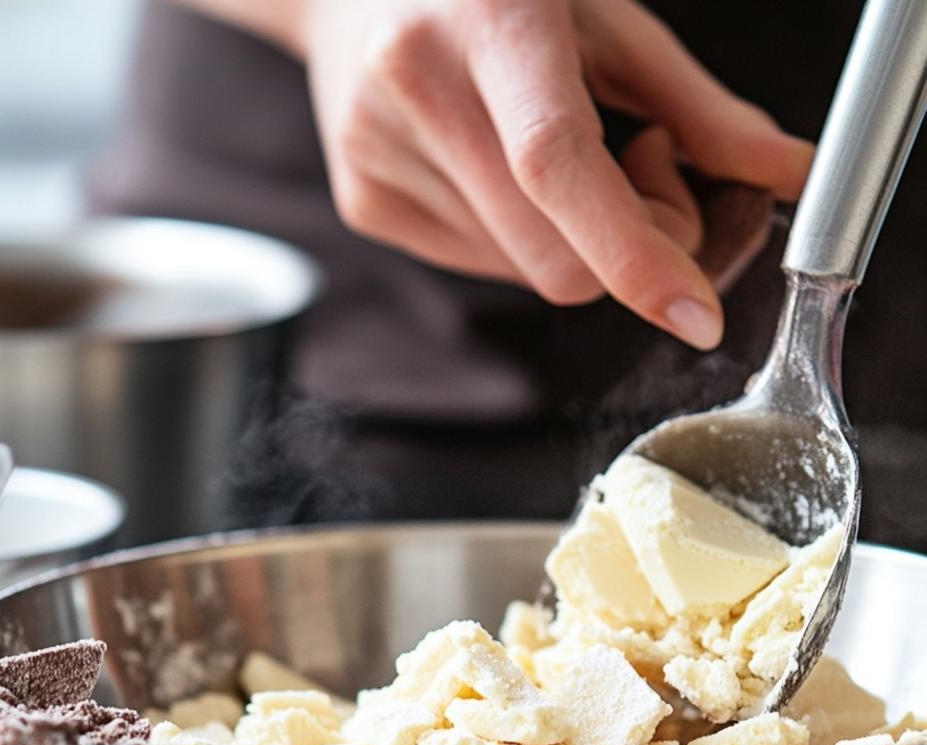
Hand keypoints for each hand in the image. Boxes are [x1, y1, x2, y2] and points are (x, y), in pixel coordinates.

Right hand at [297, 0, 812, 348]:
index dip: (634, 253)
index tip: (694, 313)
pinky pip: (480, 267)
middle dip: (625, 248)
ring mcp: (377, 151)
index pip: (557, 164)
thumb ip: (698, 105)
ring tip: (555, 156)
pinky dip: (519, 238)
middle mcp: (417, 84)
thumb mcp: (606, 17)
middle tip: (644, 170)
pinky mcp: (362, 199)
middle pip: (554, 256)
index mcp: (489, 17)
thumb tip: (783, 176)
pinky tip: (499, 170)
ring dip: (570, 240)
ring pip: (524, 272)